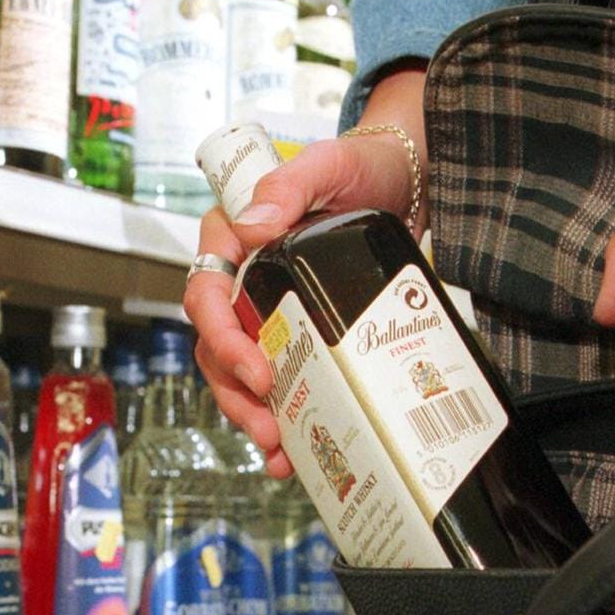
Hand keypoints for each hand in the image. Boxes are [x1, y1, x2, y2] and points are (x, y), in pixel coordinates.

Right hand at [187, 68, 427, 478]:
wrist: (408, 180)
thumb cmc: (362, 164)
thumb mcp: (328, 164)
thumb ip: (289, 186)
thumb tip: (251, 227)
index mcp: (232, 238)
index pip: (207, 293)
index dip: (224, 338)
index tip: (257, 370)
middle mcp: (241, 277)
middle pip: (216, 346)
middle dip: (237, 394)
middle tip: (269, 426)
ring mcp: (268, 308)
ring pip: (240, 372)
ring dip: (253, 414)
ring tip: (280, 451)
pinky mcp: (299, 330)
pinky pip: (277, 378)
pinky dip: (282, 415)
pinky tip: (293, 450)